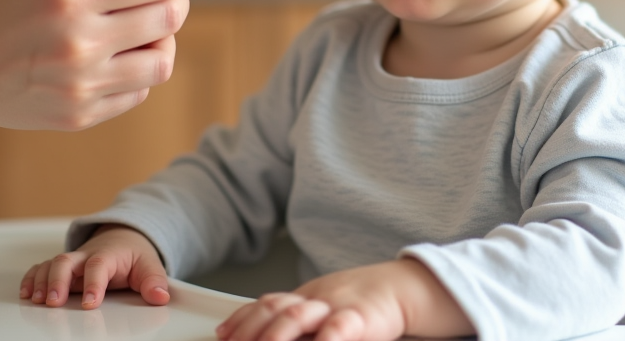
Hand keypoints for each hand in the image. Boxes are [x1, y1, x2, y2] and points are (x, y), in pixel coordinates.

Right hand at [20, 225, 169, 308]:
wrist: (123, 237)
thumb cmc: (133, 255)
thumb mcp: (149, 265)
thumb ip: (154, 281)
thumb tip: (161, 296)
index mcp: (109, 254)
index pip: (99, 265)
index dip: (93, 283)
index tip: (91, 302)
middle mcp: (85, 256)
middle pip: (66, 261)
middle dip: (57, 281)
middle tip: (54, 302)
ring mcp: (72, 261)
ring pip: (51, 264)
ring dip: (41, 281)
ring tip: (36, 300)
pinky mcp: (61, 268)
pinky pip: (41, 268)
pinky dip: (31, 278)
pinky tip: (26, 293)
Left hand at [215, 259, 472, 340]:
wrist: (401, 288)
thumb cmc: (358, 306)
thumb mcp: (320, 309)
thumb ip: (288, 321)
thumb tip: (242, 332)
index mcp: (303, 298)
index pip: (265, 304)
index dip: (241, 321)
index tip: (222, 336)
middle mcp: (314, 300)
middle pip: (275, 309)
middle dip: (251, 331)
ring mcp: (335, 306)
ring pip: (299, 314)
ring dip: (276, 334)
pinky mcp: (360, 318)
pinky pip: (339, 327)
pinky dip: (326, 338)